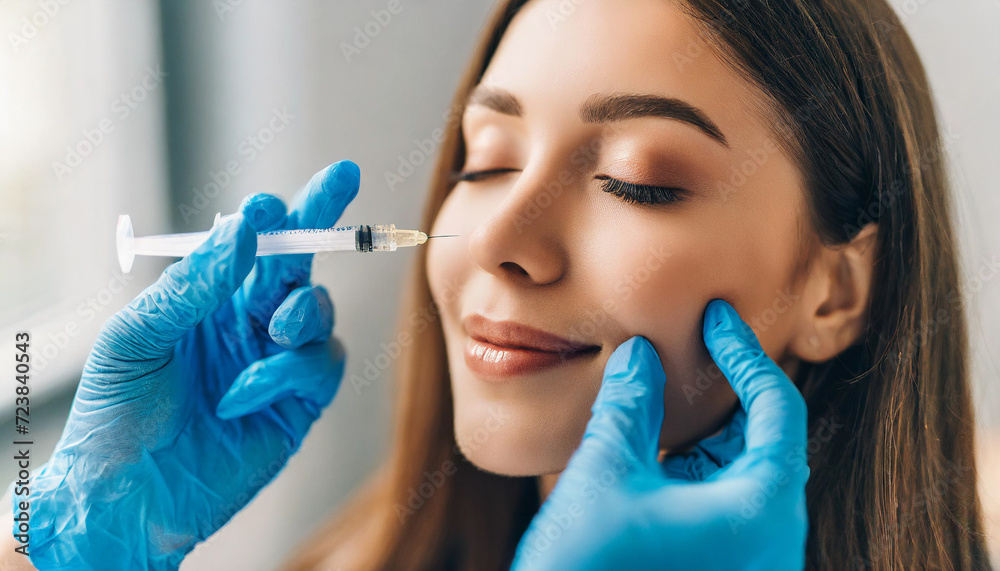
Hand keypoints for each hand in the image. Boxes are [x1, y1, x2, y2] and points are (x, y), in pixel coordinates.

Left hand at [8, 161, 359, 570]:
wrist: (126, 497)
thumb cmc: (117, 415)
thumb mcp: (135, 338)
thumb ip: (190, 285)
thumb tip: (240, 229)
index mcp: (207, 298)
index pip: (250, 242)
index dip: (271, 214)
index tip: (271, 200)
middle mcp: (247, 321)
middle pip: (298, 259)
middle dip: (321, 215)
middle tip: (341, 179)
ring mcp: (276, 360)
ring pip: (318, 308)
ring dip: (302, 308)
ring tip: (272, 330)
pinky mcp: (298, 403)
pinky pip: (319, 367)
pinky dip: (288, 373)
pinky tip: (242, 396)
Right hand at [511, 300, 809, 570]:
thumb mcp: (605, 475)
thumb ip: (629, 405)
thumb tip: (640, 354)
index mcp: (761, 509)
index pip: (776, 405)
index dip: (744, 351)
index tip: (715, 316)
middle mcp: (769, 539)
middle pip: (762, 439)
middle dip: (721, 392)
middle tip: (684, 349)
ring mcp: (746, 561)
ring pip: (737, 473)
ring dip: (699, 433)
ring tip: (658, 397)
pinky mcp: (719, 570)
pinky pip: (717, 505)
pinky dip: (688, 470)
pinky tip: (648, 451)